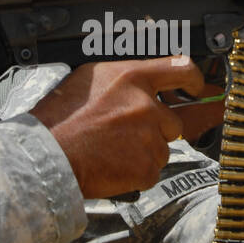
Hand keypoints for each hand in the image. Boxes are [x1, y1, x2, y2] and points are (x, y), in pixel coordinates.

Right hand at [31, 56, 205, 197]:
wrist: (46, 156)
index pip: (180, 69)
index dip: (193, 79)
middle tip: (125, 137)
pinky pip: (151, 171)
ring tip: (112, 152)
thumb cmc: (59, 119)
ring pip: (162, 149)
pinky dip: (135, 173)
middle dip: (155, 130)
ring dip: (143, 153)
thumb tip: (140, 82)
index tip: (197, 88)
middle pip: (172, 121)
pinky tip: (112, 167)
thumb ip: (123, 79)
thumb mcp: (88, 79)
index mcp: (132, 78)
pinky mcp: (146, 167)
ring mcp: (149, 138)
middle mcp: (146, 106)